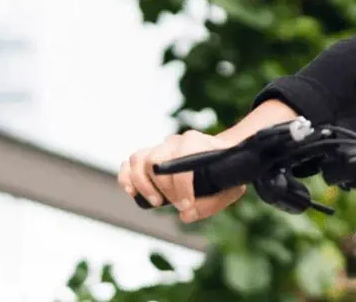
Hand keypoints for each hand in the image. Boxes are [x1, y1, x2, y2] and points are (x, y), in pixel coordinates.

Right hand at [119, 130, 244, 223]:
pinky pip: (129, 164)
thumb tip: (184, 214)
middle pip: (156, 161)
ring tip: (158, 202)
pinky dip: (126, 178)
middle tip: (176, 204)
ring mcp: (160, 147)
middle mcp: (175, 141)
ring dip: (143, 185)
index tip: (186, 205)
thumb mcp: (230, 188)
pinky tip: (132, 192)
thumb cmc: (225, 172)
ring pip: (138, 160)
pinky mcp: (149, 156)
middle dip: (164, 188)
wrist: (221, 155)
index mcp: (195, 142)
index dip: (181, 187)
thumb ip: (210, 203)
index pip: (179, 160)